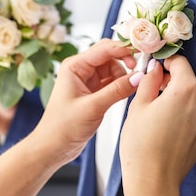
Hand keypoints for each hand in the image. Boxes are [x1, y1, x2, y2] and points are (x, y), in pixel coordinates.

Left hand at [33, 39, 139, 164]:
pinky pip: (111, 81)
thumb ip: (117, 90)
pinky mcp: (93, 92)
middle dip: (125, 61)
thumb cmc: (63, 127)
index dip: (124, 49)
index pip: (104, 48)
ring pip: (113, 68)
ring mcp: (87, 81)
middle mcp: (80, 69)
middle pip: (109, 55)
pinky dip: (121, 85)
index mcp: (74, 66)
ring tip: (130, 88)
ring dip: (123, 75)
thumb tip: (139, 77)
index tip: (142, 53)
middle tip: (139, 72)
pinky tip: (127, 92)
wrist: (53, 147)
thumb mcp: (93, 107)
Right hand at [120, 56, 195, 195]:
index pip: (180, 62)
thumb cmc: (142, 144)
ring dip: (176, 99)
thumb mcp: (139, 105)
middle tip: (150, 92)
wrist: (154, 180)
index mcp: (187, 89)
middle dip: (170, 82)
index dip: (165, 62)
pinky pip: (195, 114)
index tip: (155, 67)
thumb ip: (150, 80)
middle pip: (187, 80)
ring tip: (156, 114)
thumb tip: (155, 69)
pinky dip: (183, 114)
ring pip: (191, 98)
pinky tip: (165, 127)